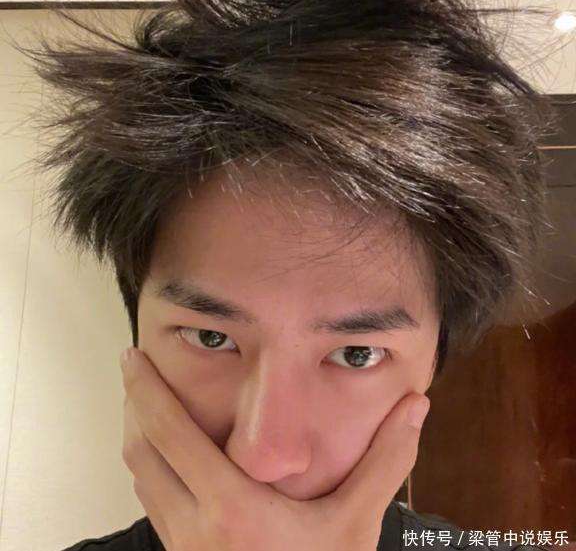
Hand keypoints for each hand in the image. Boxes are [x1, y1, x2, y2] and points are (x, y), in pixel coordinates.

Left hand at [120, 346, 429, 550]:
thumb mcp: (357, 524)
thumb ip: (385, 462)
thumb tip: (416, 407)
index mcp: (231, 507)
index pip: (169, 434)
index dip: (146, 390)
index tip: (134, 357)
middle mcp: (194, 526)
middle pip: (141, 450)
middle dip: (134, 402)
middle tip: (134, 366)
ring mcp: (183, 548)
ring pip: (140, 477)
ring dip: (137, 433)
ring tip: (145, 401)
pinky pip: (153, 500)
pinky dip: (149, 466)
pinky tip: (167, 454)